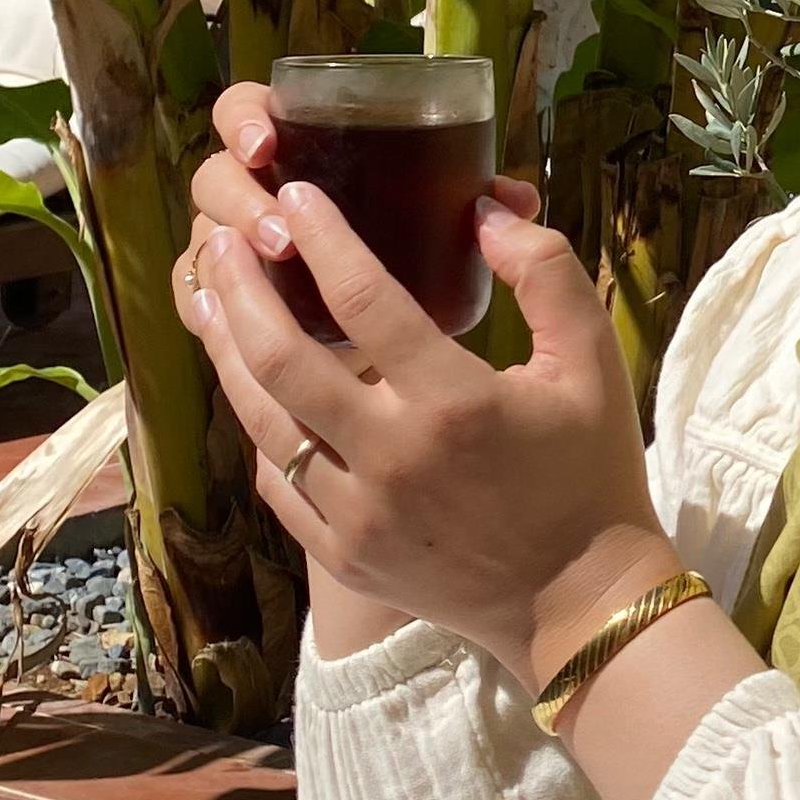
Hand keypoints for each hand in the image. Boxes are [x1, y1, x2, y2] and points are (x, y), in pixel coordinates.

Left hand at [174, 96, 667, 684]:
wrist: (578, 604)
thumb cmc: (590, 472)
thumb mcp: (591, 362)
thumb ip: (545, 273)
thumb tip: (483, 213)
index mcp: (454, 404)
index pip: (365, 302)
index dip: (323, 240)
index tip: (296, 195)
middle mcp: (393, 459)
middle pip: (284, 360)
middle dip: (242, 291)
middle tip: (220, 238)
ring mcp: (359, 515)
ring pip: (264, 422)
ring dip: (227, 354)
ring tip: (208, 299)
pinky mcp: (343, 555)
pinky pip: (279, 483)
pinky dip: (259, 429)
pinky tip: (248, 389)